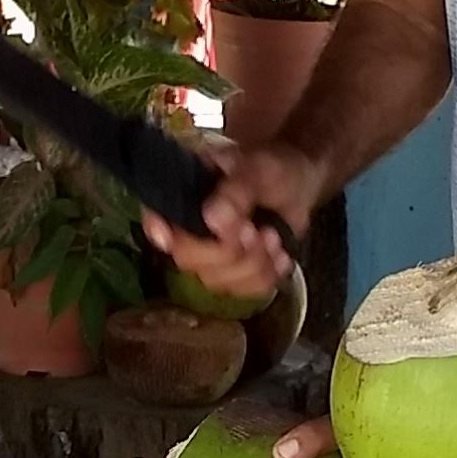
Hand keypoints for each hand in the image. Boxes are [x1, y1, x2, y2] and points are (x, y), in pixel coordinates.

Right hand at [141, 137, 325, 302]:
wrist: (300, 182)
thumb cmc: (273, 167)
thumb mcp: (258, 170)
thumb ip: (236, 191)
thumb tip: (212, 218)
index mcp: (186, 192)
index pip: (156, 213)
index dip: (156, 228)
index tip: (168, 238)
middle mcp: (190, 226)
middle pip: (187, 258)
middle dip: (227, 252)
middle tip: (255, 231)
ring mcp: (211, 253)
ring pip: (217, 280)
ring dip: (252, 265)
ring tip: (273, 237)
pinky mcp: (235, 272)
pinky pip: (243, 291)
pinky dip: (266, 276)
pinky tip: (280, 255)